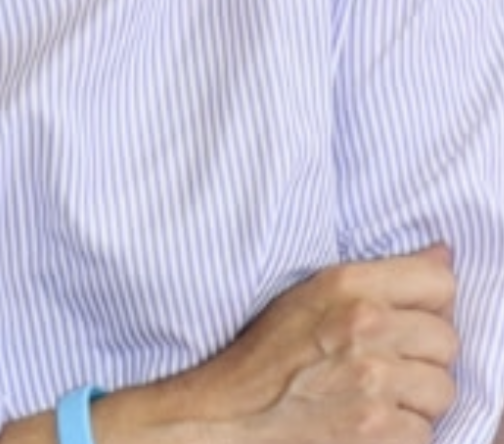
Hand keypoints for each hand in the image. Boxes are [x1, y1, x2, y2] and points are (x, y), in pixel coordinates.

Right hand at [102, 245, 457, 443]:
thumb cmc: (268, 354)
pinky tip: (372, 422)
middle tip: (391, 360)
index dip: (433, 300)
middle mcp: (365, 327)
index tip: (417, 314)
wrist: (234, 416)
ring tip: (380, 393)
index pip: (438, 280)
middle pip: (446, 338)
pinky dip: (404, 432)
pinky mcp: (378, 431)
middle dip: (423, 354)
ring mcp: (374, 382)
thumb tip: (442, 254)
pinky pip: (425, 431)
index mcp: (347, 284)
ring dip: (417, 397)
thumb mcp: (313, 293)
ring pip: (443, 389)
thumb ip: (378, 276)